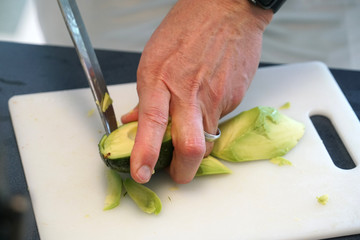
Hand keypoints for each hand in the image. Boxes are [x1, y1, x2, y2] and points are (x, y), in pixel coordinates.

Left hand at [121, 0, 272, 183]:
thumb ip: (147, 95)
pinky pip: (220, 120)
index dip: (145, 154)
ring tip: (190, 131)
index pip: (152, 124)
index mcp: (160, 78)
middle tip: (177, 173)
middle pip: (191, 147)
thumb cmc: (187, 27)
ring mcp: (215, 96)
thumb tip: (135, 121)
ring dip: (197, 147)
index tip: (140, 173)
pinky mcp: (235, 97)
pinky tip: (206, 101)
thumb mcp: (153, 57)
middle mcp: (189, 92)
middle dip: (183, 170)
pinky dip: (209, 121)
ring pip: (207, 139)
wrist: (228, 9)